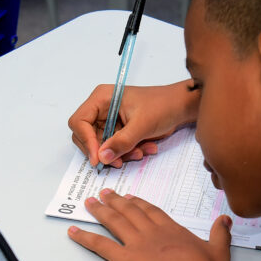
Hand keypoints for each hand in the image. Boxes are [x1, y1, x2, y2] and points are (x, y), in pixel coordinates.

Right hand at [68, 81, 198, 167]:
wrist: (181, 107)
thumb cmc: (163, 106)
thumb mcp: (142, 125)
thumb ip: (121, 142)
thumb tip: (101, 157)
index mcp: (102, 98)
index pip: (79, 122)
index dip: (86, 141)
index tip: (98, 159)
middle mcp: (101, 109)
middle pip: (86, 136)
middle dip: (103, 151)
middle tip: (118, 161)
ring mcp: (109, 120)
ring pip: (101, 145)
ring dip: (119, 154)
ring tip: (139, 152)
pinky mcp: (118, 130)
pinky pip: (114, 147)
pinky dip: (127, 152)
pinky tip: (144, 149)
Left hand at [68, 189, 231, 260]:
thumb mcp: (220, 253)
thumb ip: (221, 235)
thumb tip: (226, 220)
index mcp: (172, 230)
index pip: (153, 212)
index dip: (141, 203)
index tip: (132, 197)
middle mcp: (151, 233)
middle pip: (130, 212)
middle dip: (117, 201)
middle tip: (105, 193)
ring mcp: (135, 244)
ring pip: (114, 222)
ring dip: (101, 211)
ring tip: (90, 203)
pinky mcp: (122, 258)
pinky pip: (99, 245)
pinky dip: (84, 238)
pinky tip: (72, 232)